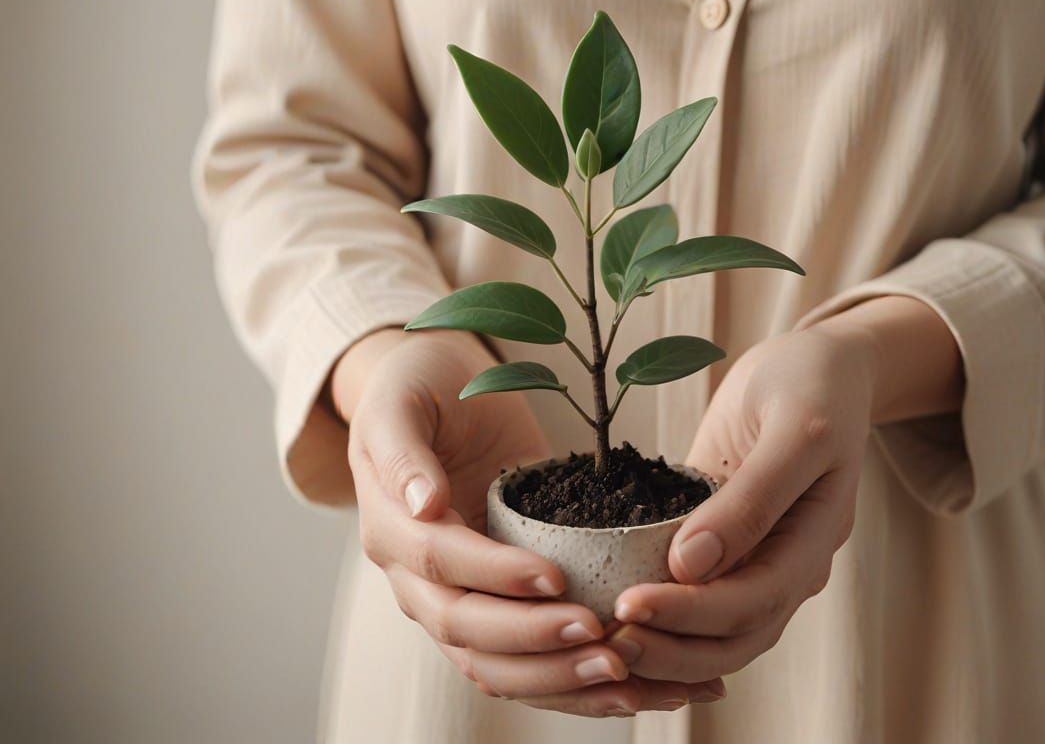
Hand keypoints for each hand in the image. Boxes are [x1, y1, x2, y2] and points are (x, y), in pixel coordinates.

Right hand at [335, 327, 724, 715]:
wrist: (436, 392)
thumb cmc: (418, 386)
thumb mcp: (401, 400)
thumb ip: (402, 449)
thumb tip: (422, 504)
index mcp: (390, 528)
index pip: (440, 564)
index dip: (495, 575)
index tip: (554, 576)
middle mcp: (416, 578)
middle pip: (466, 630)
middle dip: (534, 641)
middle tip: (602, 638)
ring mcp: (455, 597)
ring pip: (493, 664)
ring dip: (556, 680)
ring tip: (622, 678)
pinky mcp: (496, 602)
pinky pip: (523, 659)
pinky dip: (568, 681)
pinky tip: (625, 687)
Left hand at [604, 295, 963, 682]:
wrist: (817, 365)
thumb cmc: (813, 385)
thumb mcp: (799, 429)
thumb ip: (753, 497)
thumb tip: (691, 564)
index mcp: (812, 543)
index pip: (752, 604)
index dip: (691, 614)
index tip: (629, 606)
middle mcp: (785, 564)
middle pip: (732, 637)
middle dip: (671, 649)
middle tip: (606, 640)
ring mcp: (755, 557)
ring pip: (714, 631)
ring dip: (664, 647)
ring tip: (605, 641)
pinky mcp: (723, 541)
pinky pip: (695, 592)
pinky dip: (662, 617)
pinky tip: (617, 618)